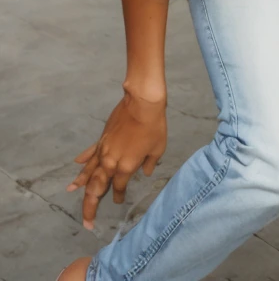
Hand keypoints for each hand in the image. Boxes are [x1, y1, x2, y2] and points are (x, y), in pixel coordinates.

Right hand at [67, 91, 166, 228]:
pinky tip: (76, 165)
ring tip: (72, 193)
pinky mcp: (101, 139)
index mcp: (125, 167)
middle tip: (87, 221)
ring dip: (80, 185)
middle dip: (90, 206)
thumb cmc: (154, 126)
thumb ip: (149, 163)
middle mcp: (110, 162)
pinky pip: (89, 153)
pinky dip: (83, 161)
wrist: (142, 104)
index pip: (119, 187)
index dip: (119, 196)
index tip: (119, 202)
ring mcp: (103, 150)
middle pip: (96, 188)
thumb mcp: (158, 148)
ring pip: (88, 172)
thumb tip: (145, 172)